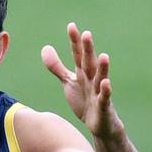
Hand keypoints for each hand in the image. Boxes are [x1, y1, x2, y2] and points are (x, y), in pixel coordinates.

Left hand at [41, 22, 123, 139]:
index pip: (78, 55)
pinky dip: (105, 91)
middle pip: (89, 63)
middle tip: (87, 34)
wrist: (98, 125)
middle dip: (88, 50)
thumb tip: (45, 47)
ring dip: (103, 68)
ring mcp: (98, 92)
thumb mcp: (68, 82)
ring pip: (100, 78)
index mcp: (82, 73)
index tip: (71, 26)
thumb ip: (57, 67)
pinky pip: (104, 98)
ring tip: (104, 56)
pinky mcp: (103, 106)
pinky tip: (106, 83)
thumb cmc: (84, 101)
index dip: (75, 42)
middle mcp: (91, 79)